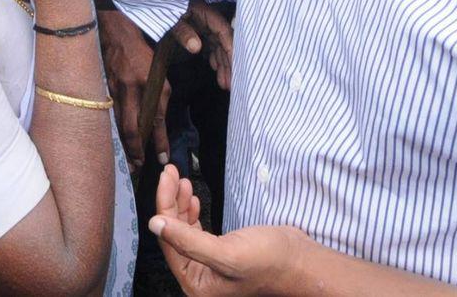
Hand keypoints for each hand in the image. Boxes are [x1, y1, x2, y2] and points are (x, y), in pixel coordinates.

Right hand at [99, 9, 169, 169]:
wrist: (112, 22)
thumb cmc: (140, 35)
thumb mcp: (161, 51)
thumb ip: (170, 71)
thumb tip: (182, 76)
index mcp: (147, 79)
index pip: (155, 117)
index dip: (158, 139)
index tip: (162, 158)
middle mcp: (131, 88)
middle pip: (132, 128)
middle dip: (136, 151)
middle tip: (139, 168)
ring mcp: (115, 88)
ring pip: (119, 123)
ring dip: (124, 144)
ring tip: (129, 162)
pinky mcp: (105, 86)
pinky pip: (110, 113)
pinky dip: (115, 129)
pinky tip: (118, 139)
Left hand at [151, 164, 309, 295]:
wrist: (301, 261)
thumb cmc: (270, 262)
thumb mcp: (226, 253)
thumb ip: (188, 241)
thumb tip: (155, 225)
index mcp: (196, 284)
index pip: (170, 241)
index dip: (164, 207)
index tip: (164, 179)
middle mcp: (200, 277)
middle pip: (174, 233)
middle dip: (170, 201)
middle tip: (170, 172)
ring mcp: (210, 264)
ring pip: (184, 229)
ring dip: (180, 203)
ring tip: (180, 180)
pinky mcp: (221, 251)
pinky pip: (197, 229)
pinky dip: (191, 211)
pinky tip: (192, 199)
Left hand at [171, 0, 233, 89]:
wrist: (154, 3)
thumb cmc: (162, 8)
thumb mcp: (171, 19)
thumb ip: (183, 32)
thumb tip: (195, 47)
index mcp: (205, 13)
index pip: (224, 31)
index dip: (231, 49)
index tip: (235, 66)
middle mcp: (208, 20)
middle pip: (223, 42)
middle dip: (228, 62)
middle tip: (230, 83)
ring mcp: (204, 25)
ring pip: (217, 46)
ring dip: (222, 63)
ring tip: (224, 83)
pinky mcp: (198, 30)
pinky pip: (210, 45)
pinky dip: (213, 58)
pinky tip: (215, 68)